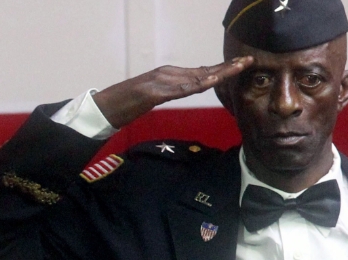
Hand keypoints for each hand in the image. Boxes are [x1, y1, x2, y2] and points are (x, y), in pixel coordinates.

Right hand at [92, 56, 253, 128]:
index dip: (219, 69)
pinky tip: (211, 81)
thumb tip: (184, 92)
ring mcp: (159, 82)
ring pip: (194, 76)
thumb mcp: (149, 101)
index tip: (237, 66)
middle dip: (225, 67)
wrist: (101, 108)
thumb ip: (166, 94)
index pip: (198, 72)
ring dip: (218, 72)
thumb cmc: (122, 106)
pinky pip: (179, 88)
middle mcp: (165, 75)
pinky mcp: (152, 91)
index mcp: (165, 76)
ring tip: (237, 68)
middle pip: (201, 71)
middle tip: (247, 62)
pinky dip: (196, 84)